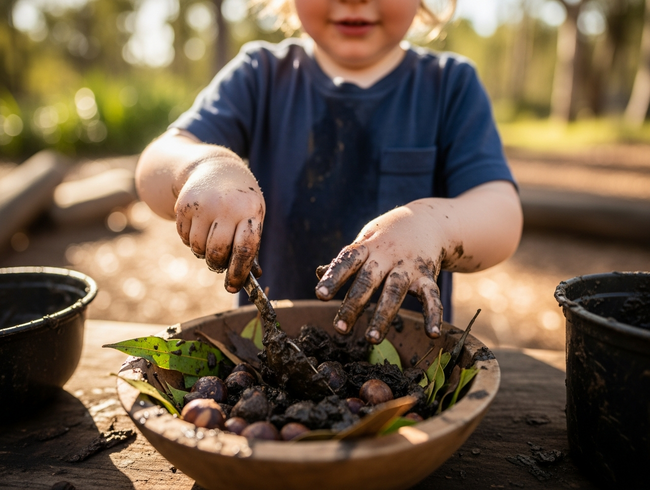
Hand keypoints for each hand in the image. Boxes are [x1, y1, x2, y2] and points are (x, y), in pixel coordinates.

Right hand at [174, 158, 264, 291]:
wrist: (216, 168)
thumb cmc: (241, 201)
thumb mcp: (252, 216)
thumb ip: (251, 246)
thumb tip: (251, 278)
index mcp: (249, 211)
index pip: (244, 248)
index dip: (238, 272)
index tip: (233, 286)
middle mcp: (226, 207)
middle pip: (217, 252)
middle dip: (217, 265)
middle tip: (218, 263)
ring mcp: (203, 205)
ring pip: (197, 247)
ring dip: (203, 252)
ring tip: (210, 239)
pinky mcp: (184, 205)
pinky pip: (184, 238)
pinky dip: (190, 240)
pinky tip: (199, 226)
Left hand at [315, 203, 446, 343]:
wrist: (427, 220)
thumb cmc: (387, 236)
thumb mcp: (366, 241)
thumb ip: (346, 260)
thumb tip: (319, 272)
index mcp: (368, 247)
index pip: (348, 262)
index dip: (334, 277)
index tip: (320, 294)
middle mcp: (388, 256)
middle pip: (369, 280)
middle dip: (354, 304)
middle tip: (340, 329)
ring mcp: (409, 267)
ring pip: (395, 291)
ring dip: (383, 316)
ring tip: (371, 339)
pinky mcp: (428, 277)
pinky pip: (432, 297)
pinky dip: (434, 315)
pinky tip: (432, 334)